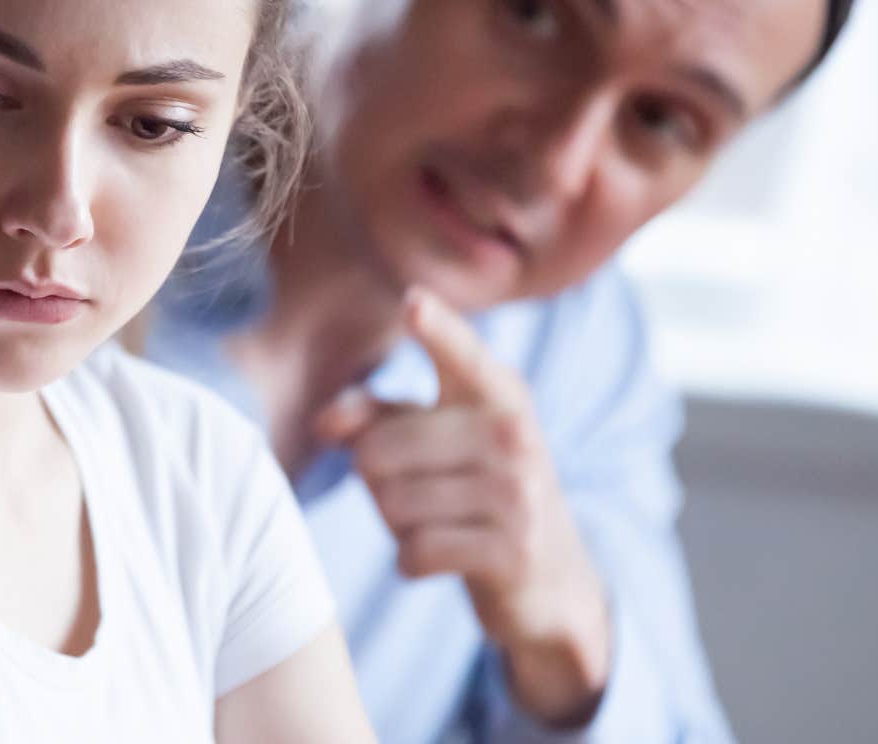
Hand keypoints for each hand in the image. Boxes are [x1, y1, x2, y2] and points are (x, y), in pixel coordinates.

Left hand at [313, 286, 612, 727]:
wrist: (554, 576)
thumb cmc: (475, 490)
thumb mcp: (434, 440)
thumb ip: (374, 415)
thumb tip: (323, 422)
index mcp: (496, 391)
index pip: (459, 353)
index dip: (436, 328)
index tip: (413, 301)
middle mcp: (511, 432)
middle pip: (376, 451)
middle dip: (376, 480)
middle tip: (421, 491)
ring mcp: (517, 492)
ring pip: (392, 504)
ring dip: (397, 525)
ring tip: (440, 521)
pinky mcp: (512, 550)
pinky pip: (414, 552)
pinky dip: (412, 561)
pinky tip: (443, 555)